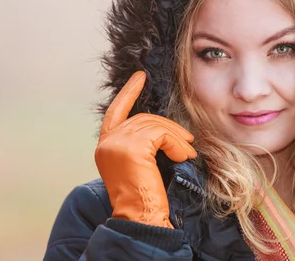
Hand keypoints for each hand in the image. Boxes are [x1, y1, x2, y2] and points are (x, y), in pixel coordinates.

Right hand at [95, 71, 196, 227]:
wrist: (141, 217)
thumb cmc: (145, 196)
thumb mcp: (137, 164)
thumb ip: (139, 143)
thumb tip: (160, 127)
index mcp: (105, 145)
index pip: (116, 111)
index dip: (129, 92)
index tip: (140, 77)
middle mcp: (108, 142)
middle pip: (143, 118)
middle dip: (168, 126)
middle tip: (187, 140)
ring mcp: (118, 143)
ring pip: (155, 125)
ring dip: (177, 137)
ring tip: (189, 152)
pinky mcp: (133, 147)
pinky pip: (162, 134)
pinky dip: (177, 144)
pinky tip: (184, 158)